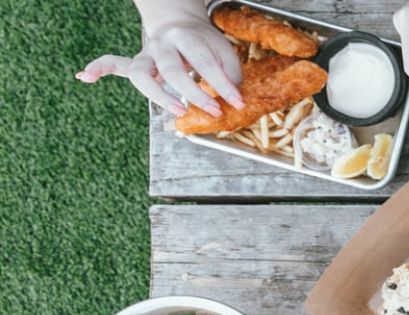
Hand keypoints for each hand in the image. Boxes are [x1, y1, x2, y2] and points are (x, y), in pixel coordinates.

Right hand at [77, 2, 243, 115]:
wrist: (179, 24)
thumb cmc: (203, 43)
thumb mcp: (223, 51)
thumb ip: (229, 72)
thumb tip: (233, 97)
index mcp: (188, 37)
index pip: (206, 61)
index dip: (223, 84)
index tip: (236, 102)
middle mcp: (163, 45)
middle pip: (172, 69)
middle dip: (193, 92)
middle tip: (212, 109)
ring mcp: (147, 54)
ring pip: (141, 73)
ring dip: (156, 94)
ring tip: (175, 109)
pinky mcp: (136, 63)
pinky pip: (113, 63)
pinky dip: (98, 68)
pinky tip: (85, 76)